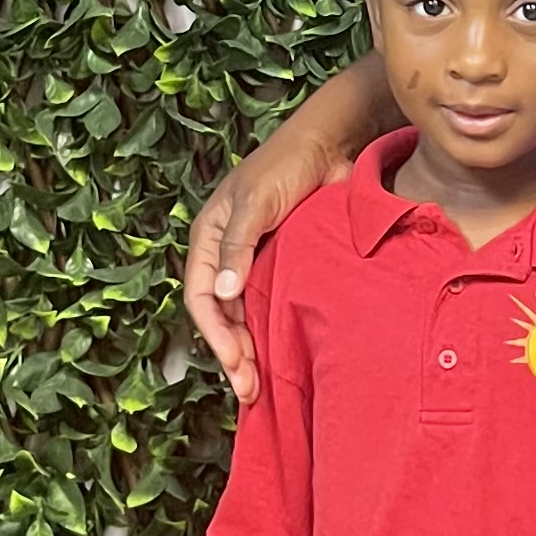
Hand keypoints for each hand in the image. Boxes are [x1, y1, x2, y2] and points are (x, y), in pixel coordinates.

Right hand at [185, 114, 361, 405]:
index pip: (201, 297)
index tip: (235, 363)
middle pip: (223, 315)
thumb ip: (238, 247)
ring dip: (255, 350)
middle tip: (250, 390)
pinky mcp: (289, 265)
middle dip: (233, 354)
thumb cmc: (287, 164)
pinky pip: (277, 306)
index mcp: (210, 238)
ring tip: (266, 386)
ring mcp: (260, 262)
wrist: (334, 144)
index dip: (215, 335)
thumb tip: (224, 294)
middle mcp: (230, 254)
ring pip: (249, 316)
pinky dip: (279, 333)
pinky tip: (289, 356)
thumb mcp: (256, 202)